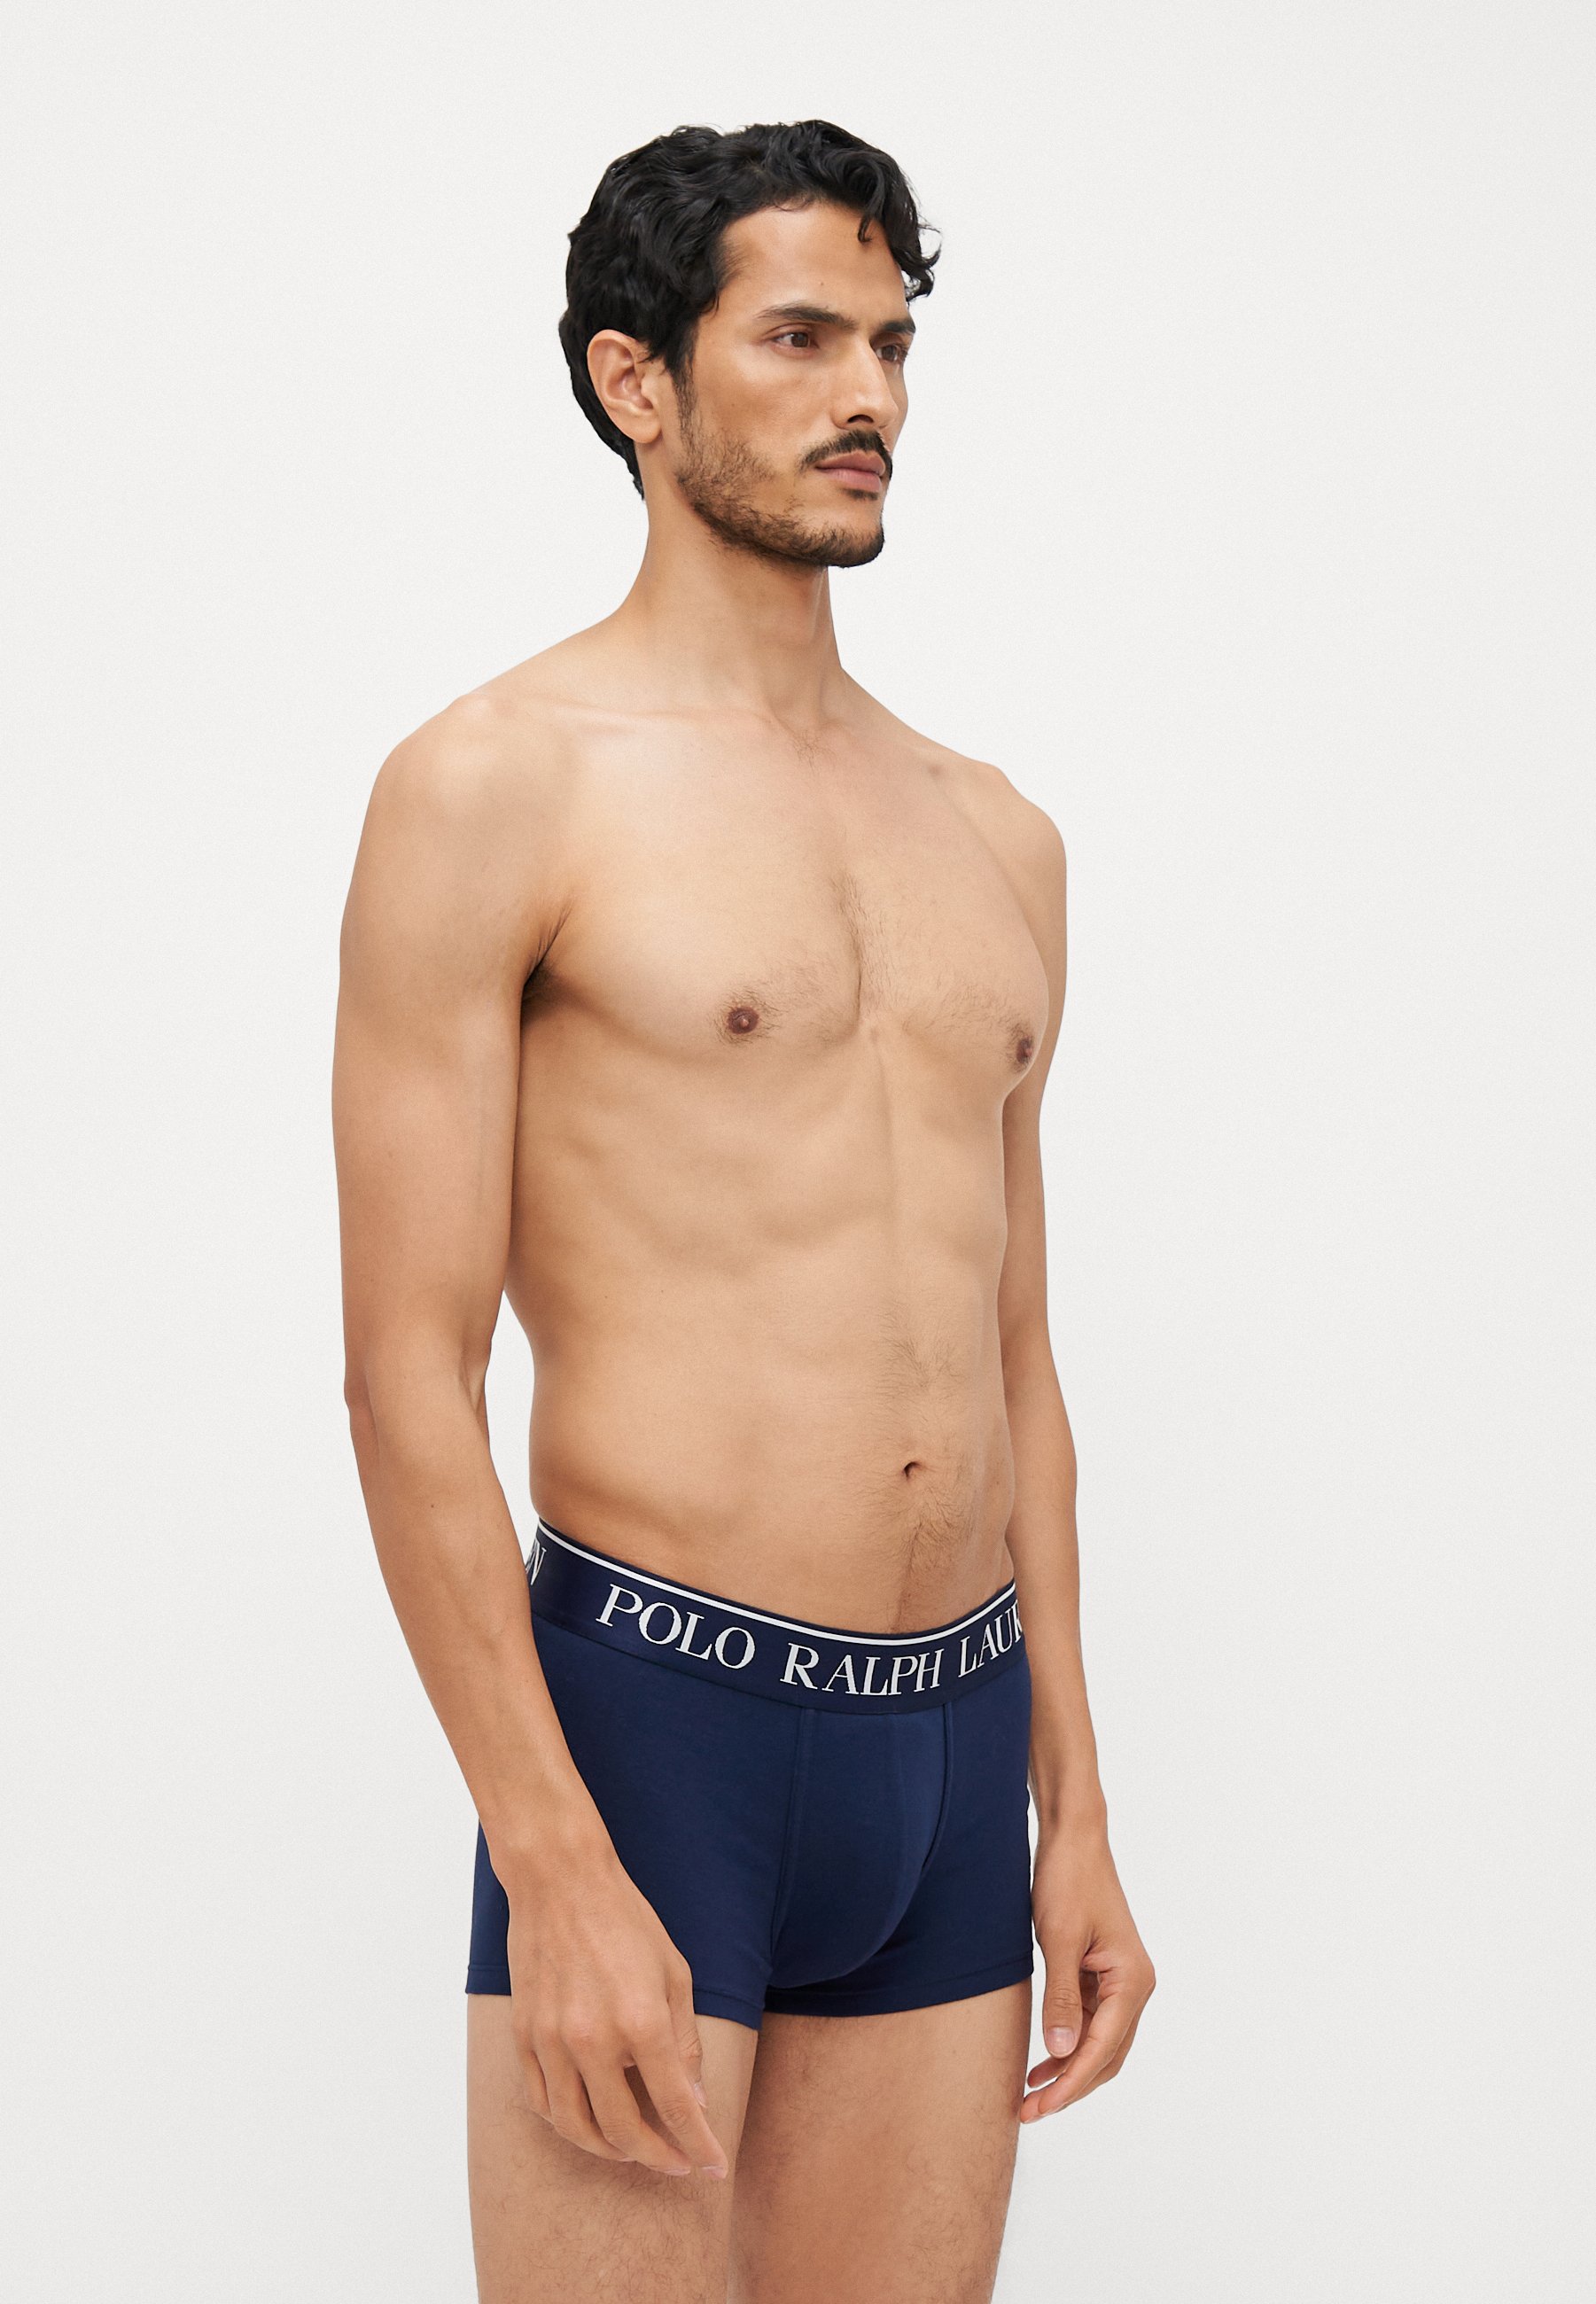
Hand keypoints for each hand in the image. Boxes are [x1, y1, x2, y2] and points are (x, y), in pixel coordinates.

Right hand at [501, 1836, 728, 2178]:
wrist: (560, 1881)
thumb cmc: (625, 1921)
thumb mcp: (675, 1974)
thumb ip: (684, 2043)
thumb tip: (695, 2101)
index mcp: (641, 2021)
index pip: (676, 2107)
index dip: (699, 2145)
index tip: (714, 2168)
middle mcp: (592, 2039)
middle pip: (623, 2130)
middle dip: (655, 2158)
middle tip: (676, 2162)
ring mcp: (551, 2041)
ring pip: (575, 2127)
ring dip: (608, 2150)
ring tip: (633, 2149)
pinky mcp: (524, 2036)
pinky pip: (542, 2102)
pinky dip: (567, 2124)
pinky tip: (588, 2120)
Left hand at [1022, 1823, 1154, 2121]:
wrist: (1072, 1838)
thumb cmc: (1068, 1880)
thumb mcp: (1059, 1939)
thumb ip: (1062, 1998)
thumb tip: (1061, 2052)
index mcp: (1133, 1980)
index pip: (1103, 2048)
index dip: (1071, 2082)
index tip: (1040, 2106)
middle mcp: (1135, 1985)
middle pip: (1107, 2055)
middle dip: (1070, 2085)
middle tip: (1029, 2110)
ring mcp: (1120, 1980)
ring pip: (1099, 2043)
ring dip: (1068, 2068)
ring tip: (1030, 2094)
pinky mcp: (1102, 1973)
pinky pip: (1089, 2022)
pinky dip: (1068, 2043)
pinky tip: (1041, 2058)